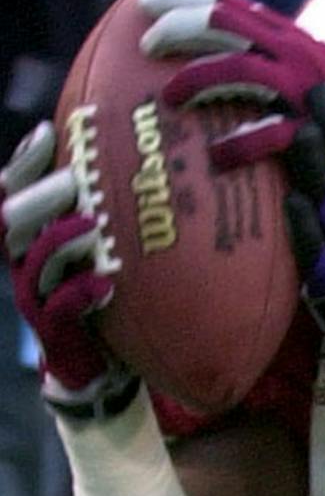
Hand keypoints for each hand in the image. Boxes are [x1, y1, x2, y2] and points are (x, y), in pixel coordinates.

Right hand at [1, 121, 136, 417]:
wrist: (102, 364)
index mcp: (32, 235)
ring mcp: (35, 294)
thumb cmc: (104, 295)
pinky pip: (58, 306)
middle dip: (41, 195)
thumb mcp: (103, 250)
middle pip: (12, 218)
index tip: (50, 132)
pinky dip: (81, 291)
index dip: (24, 162)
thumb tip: (141, 162)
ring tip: (90, 223)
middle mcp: (25, 261)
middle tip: (75, 179)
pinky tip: (105, 284)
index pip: (11, 190)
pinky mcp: (52, 328)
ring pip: (34, 259)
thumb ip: (107, 214)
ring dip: (60, 238)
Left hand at [143, 0, 324, 173]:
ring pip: (237, 67)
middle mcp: (294, 51)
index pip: (228, 2)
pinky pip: (268, 131)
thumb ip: (272, 64)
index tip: (147, 0)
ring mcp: (304, 87)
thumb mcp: (310, 73)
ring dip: (197, 78)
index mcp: (289, 36)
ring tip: (170, 97)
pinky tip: (218, 156)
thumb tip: (224, 63)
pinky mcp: (314, 126)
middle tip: (145, 39)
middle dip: (178, 23)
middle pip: (223, 21)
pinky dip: (239, 143)